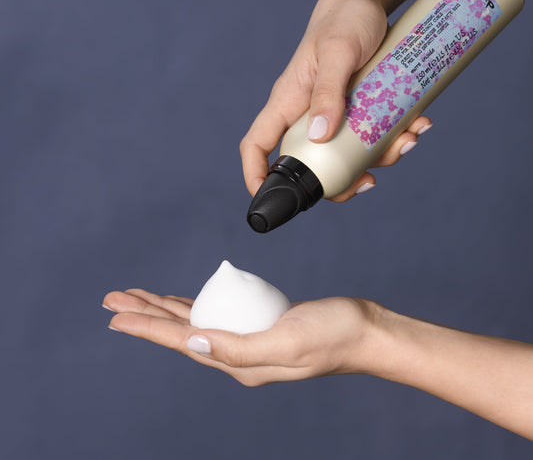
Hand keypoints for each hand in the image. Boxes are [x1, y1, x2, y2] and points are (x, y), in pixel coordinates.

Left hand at [103, 289, 379, 385]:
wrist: (365, 331)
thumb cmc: (334, 334)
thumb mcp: (288, 340)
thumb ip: (239, 348)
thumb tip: (194, 342)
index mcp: (240, 362)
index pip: (182, 342)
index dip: (146, 327)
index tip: (114, 315)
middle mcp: (238, 355)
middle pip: (181, 332)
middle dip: (145, 315)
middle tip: (113, 299)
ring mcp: (248, 340)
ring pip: (194, 322)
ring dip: (164, 309)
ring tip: (138, 298)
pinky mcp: (259, 325)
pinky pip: (217, 314)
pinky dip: (194, 306)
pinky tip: (183, 303)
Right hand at [240, 0, 432, 202]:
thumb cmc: (346, 17)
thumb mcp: (339, 50)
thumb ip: (328, 91)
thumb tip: (320, 137)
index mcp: (288, 102)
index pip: (257, 144)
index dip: (256, 173)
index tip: (268, 197)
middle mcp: (305, 114)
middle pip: (308, 163)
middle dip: (338, 181)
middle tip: (366, 182)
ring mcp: (331, 115)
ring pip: (345, 154)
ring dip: (378, 157)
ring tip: (408, 140)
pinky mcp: (355, 109)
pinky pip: (369, 135)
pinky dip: (394, 138)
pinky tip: (416, 125)